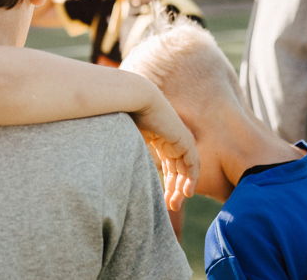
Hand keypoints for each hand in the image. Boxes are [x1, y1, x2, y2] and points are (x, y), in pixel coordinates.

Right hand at [133, 96, 198, 211]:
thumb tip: (114, 174)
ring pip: (186, 170)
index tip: (162, 199)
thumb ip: (128, 155)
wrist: (134, 99)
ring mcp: (179, 140)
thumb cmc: (123, 117)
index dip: (167, 183)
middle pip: (177, 170)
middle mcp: (171, 140)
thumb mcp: (126, 141)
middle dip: (174, 189)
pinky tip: (186, 193)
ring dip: (181, 189)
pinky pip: (192, 164)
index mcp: (159, 138)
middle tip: (169, 207)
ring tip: (174, 205)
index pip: (168, 165)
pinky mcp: (184, 140)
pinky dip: (191, 179)